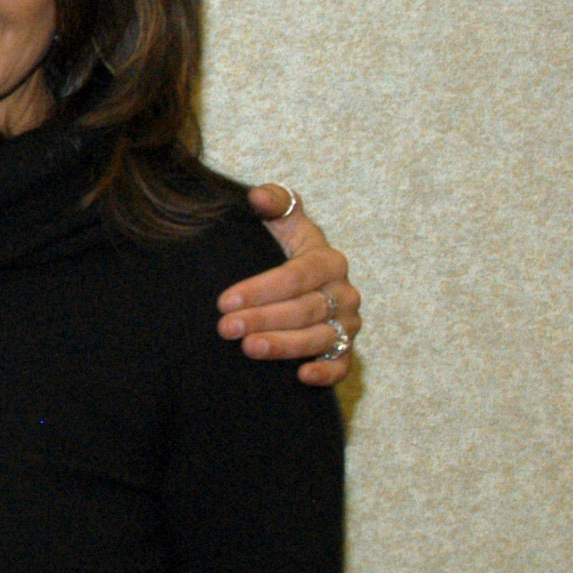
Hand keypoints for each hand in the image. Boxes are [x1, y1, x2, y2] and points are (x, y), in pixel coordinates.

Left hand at [218, 184, 359, 384]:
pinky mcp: (344, 350)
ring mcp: (346, 324)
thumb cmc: (279, 250)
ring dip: (284, 345)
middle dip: (263, 318)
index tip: (225, 300)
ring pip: (319, 337)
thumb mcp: (278, 223)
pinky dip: (326, 372)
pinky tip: (301, 375)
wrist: (294, 285)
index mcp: (328, 260)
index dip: (262, 289)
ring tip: (249, 348)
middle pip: (305, 308)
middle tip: (226, 327)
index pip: (298, 275)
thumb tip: (258, 197)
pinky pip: (341, 364)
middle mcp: (343, 292)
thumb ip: (272, 203)